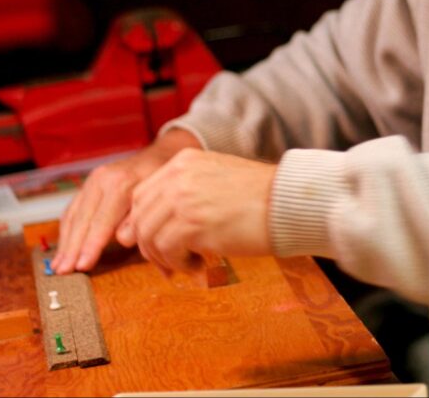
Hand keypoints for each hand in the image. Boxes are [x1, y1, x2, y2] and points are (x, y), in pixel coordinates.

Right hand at [53, 128, 200, 273]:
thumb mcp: (160, 196)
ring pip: (73, 216)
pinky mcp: (87, 186)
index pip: (101, 221)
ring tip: (58, 267)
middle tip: (63, 272)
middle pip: (82, 220)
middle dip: (71, 249)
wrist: (160, 154)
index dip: (90, 246)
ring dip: (65, 243)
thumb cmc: (163, 180)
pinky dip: (66, 231)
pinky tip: (63, 249)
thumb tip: (121, 239)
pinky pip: (72, 210)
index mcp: (120, 183)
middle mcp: (101, 180)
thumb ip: (139, 218)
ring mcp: (91, 182)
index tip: (81, 265)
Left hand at [124, 148, 275, 275]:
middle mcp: (178, 175)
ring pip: (149, 236)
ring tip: (188, 266)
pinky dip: (179, 265)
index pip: (143, 195)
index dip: (144, 224)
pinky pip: (167, 251)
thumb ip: (189, 192)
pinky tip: (200, 267)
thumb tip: (163, 225)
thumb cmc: (262, 197)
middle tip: (168, 265)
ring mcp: (183, 198)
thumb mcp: (218, 179)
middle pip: (140, 217)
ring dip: (165, 259)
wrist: (288, 203)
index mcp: (184, 162)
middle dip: (149, 247)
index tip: (158, 244)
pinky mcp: (192, 223)